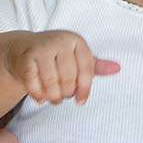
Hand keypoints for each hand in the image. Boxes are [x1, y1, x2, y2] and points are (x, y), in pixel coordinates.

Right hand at [5, 29, 119, 105]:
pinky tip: (40, 99)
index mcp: (76, 41)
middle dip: (66, 93)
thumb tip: (117, 68)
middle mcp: (60, 41)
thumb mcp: (77, 58)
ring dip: (53, 97)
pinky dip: (38, 95)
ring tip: (53, 99)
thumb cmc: (57, 57)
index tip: (80, 102)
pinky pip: (33, 83)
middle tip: (63, 96)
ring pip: (51, 82)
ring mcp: (41, 48)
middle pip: (68, 78)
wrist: (25, 49)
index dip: (84, 90)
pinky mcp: (25, 58)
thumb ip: (95, 66)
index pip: (86, 70)